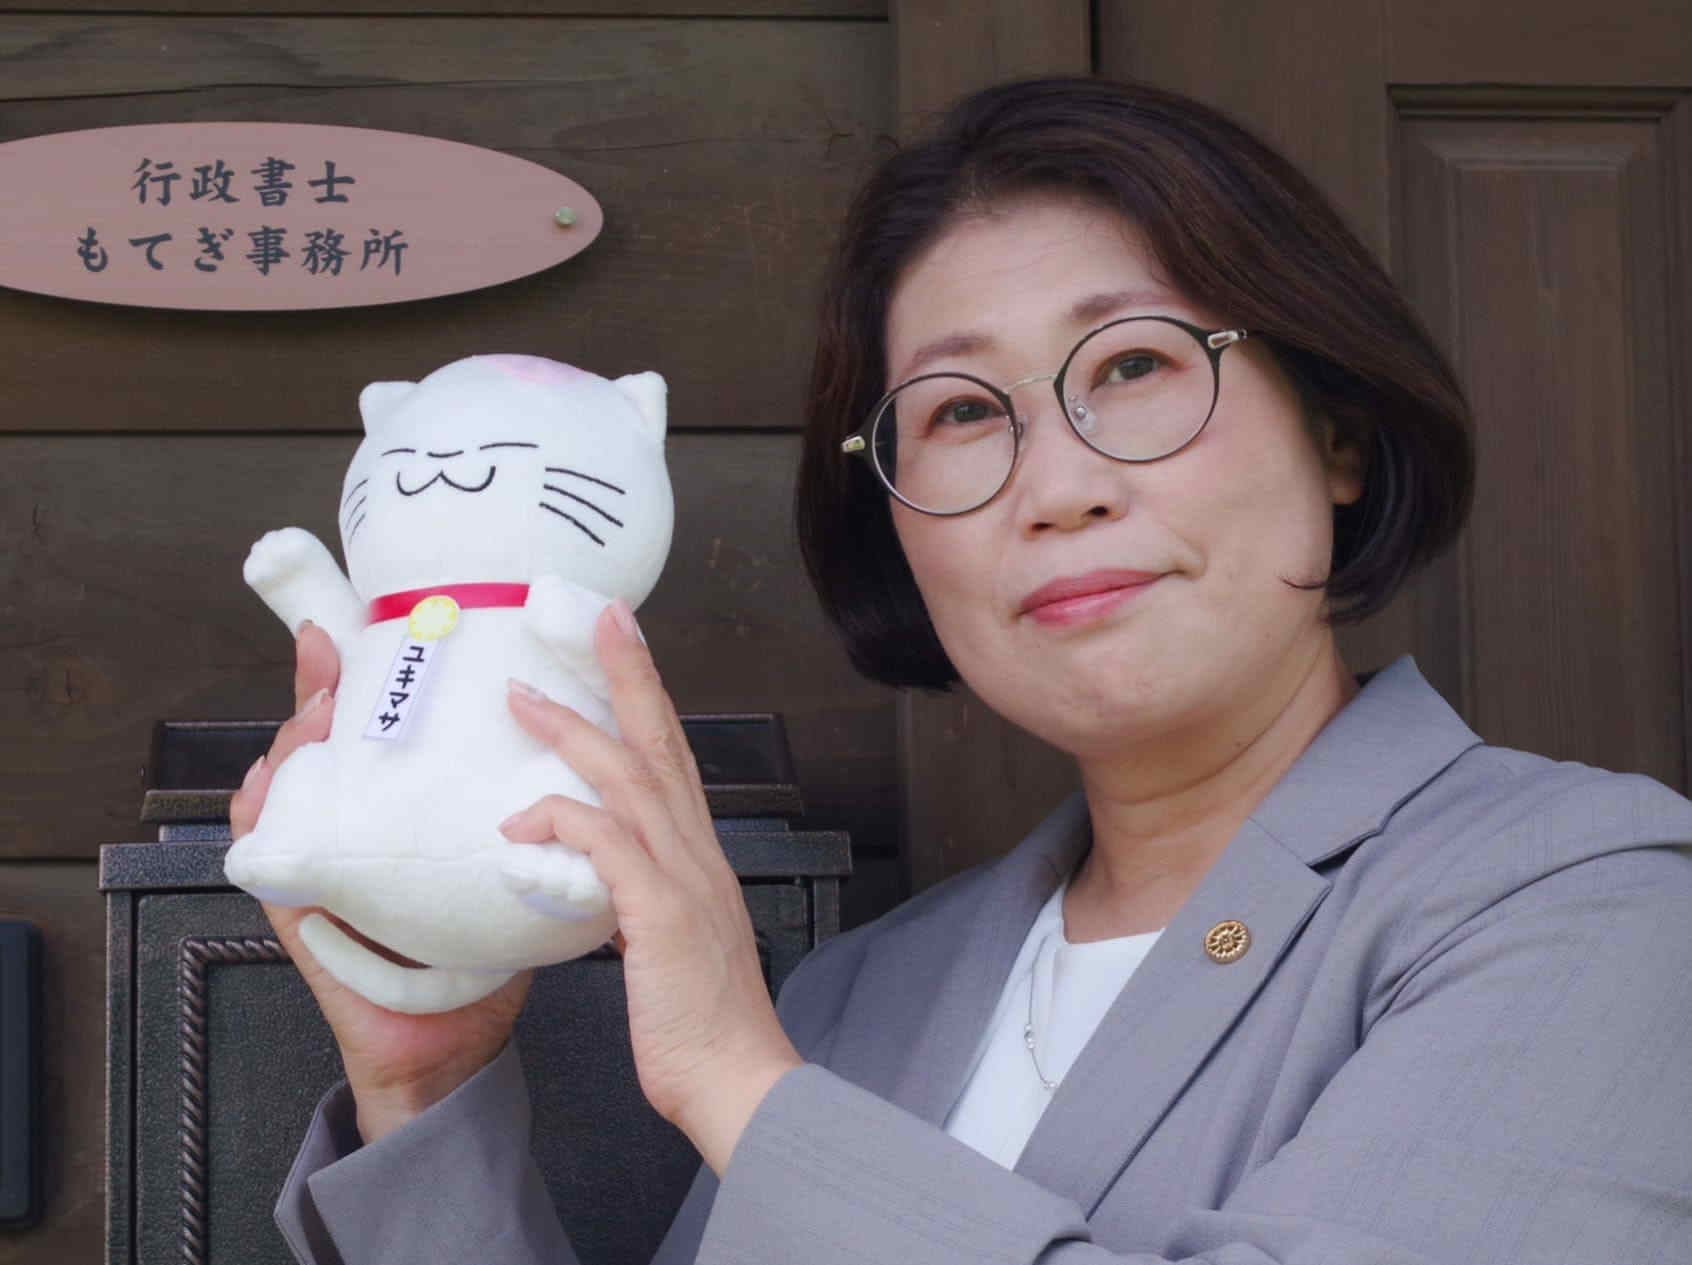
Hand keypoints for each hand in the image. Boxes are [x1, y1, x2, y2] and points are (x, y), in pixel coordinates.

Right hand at [229, 622, 532, 1144]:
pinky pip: (271, 857)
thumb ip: (532, 812)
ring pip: (292, 786)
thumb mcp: (514, 869)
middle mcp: (364, 830)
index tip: (378, 626)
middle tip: (330, 647)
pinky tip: (268, 785)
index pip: (391, 733)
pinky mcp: (305, 914)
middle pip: (331, 744)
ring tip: (313, 707)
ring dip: (293, 739)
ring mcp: (328, 866)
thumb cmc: (481, 958)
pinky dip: (262, 820)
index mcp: (412, 815)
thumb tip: (584, 743)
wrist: (455, 1045)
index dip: (378, 679)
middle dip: (323, 688)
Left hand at [501, 601, 802, 1174]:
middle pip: (661, 744)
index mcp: (699, 857)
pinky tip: (524, 819)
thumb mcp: (669, 942)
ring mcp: (682, 878)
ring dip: (575, 731)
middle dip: (628, 675)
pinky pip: (605, 846)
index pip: (673, 759)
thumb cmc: (703, 1023)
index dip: (649, 699)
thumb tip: (598, 877)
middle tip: (599, 619)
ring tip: (525, 698)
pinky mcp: (659, 913)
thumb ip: (638, 899)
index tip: (624, 647)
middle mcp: (697, 853)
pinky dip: (564, 820)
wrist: (740, 1079)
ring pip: (629, 778)